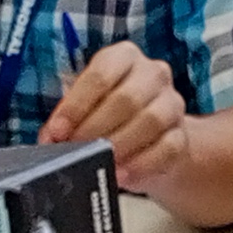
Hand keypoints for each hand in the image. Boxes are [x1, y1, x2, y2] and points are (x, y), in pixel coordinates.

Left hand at [39, 42, 186, 190]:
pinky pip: (167, 148)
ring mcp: (172, 103)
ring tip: (99, 163)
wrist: (151, 138)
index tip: (58, 131)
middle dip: (96, 128)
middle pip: (127, 98)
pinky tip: (123, 174)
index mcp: (124, 57)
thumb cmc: (111, 116)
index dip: (76, 105)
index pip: (100, 75)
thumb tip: (50, 138)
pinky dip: (142, 164)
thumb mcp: (86, 108)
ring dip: (120, 145)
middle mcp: (152, 74)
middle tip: (76, 150)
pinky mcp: (182, 134)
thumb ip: (67, 119)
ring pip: (151, 120)